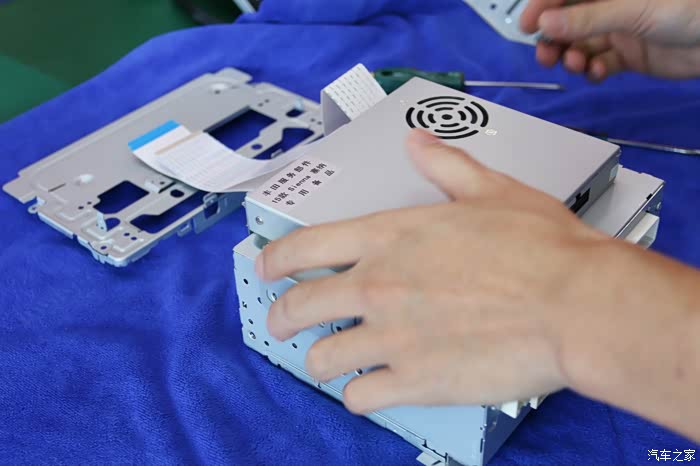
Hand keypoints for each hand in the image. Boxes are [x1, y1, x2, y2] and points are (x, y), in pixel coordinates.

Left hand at [255, 129, 608, 412]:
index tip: (266, 268)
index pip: (304, 246)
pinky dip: (360, 395)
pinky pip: (360, 397)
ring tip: (332, 359)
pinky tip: (371, 388)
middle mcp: (377, 285)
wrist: (576, 305)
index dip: (274, 259)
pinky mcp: (414, 382)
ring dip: (322, 359)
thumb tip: (418, 143)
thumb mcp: (491, 190)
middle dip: (281, 316)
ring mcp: (390, 337)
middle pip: (297, 306)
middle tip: (283, 322)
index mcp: (389, 236)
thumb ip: (445, 166)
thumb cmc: (542, 248)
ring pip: (321, 358)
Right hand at [520, 0, 699, 79]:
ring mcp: (620, 30)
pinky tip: (597, 73)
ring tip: (576, 65)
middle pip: (570, 22)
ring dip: (572, 57)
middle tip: (546, 56)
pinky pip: (600, 63)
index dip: (544, 7)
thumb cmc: (688, 9)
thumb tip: (545, 25)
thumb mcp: (634, 10)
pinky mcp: (629, 54)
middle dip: (555, 39)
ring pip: (582, 44)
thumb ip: (587, 19)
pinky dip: (594, 70)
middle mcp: (612, 6)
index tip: (527, 26)